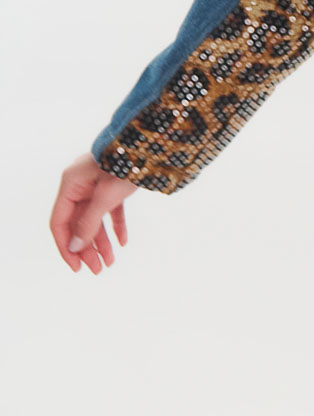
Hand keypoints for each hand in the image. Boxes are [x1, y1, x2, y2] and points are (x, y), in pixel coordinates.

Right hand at [50, 153, 138, 274]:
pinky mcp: (113, 186)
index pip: (59, 222)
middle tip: (98, 270)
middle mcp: (80, 185)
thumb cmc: (126, 165)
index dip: (65, 247)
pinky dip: (115, 226)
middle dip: (87, 249)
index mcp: (70, 185)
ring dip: (101, 242)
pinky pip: (110, 211)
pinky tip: (123, 243)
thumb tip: (74, 247)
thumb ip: (88, 223)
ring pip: (94, 220)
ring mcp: (96, 185)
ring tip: (110, 263)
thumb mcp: (105, 197)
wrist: (151, 145)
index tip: (76, 267)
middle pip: (77, 224)